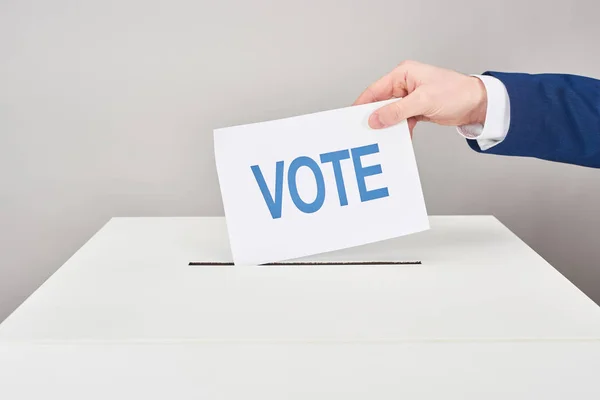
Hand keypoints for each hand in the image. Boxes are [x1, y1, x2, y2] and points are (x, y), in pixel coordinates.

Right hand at [354, 60, 487, 133]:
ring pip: (390, 113)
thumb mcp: (423, 101)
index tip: (352, 118)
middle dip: (375, 117)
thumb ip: (397, 111)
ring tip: (381, 138)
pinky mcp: (416, 110)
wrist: (477, 104)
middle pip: (381, 103)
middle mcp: (404, 84)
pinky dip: (399, 130)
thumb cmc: (456, 93)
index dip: (363, 104)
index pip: (376, 89)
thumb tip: (376, 119)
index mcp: (403, 74)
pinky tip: (398, 139)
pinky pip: (401, 121)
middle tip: (365, 131)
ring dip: (387, 126)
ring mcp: (410, 98)